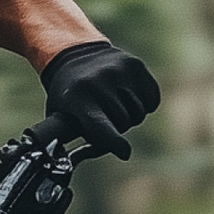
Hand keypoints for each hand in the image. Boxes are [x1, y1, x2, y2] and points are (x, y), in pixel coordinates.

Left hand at [40, 40, 160, 158]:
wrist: (75, 53)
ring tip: (116, 103)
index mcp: (77, 98)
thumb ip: (72, 142)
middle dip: (118, 127)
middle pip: (124, 123)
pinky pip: (152, 98)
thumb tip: (79, 160)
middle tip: (106, 116)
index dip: (114, 143)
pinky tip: (130, 95)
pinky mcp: (135, 65)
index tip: (124, 152)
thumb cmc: (68, 94)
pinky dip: (146, 102)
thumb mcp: (60, 116)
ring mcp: (118, 71)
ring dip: (132, 115)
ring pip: (139, 112)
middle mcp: (98, 82)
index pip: (101, 127)